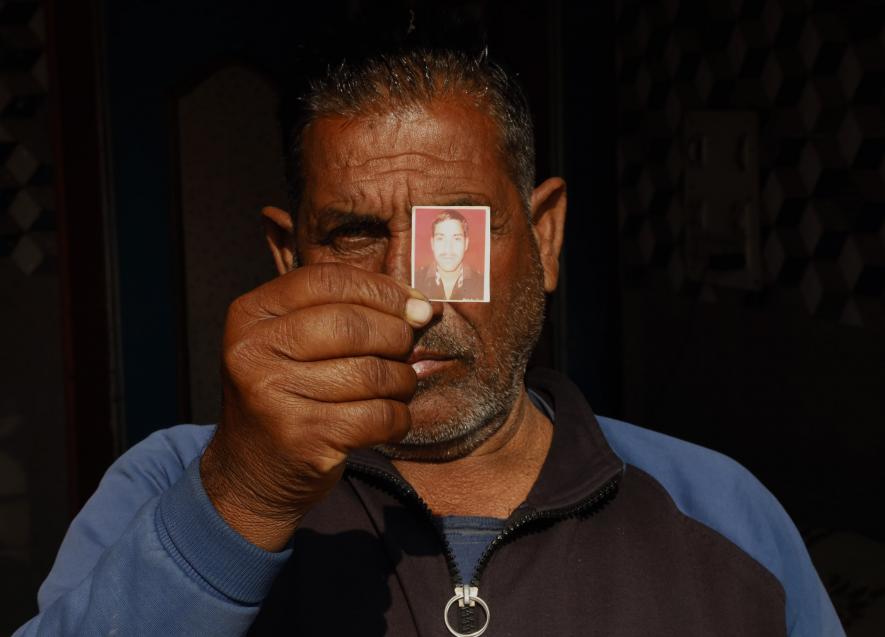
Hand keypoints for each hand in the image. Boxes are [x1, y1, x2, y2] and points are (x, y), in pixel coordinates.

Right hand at [200, 262, 432, 550]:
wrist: (251, 475)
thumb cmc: (288, 397)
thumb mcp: (293, 343)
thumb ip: (344, 312)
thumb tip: (420, 305)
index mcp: (251, 315)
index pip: (328, 280)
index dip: (382, 290)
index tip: (417, 307)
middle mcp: (253, 351)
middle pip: (352, 324)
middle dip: (397, 336)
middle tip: (407, 350)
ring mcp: (273, 396)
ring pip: (372, 372)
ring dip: (402, 380)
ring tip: (397, 387)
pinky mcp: (302, 437)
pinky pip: (378, 416)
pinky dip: (399, 417)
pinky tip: (390, 420)